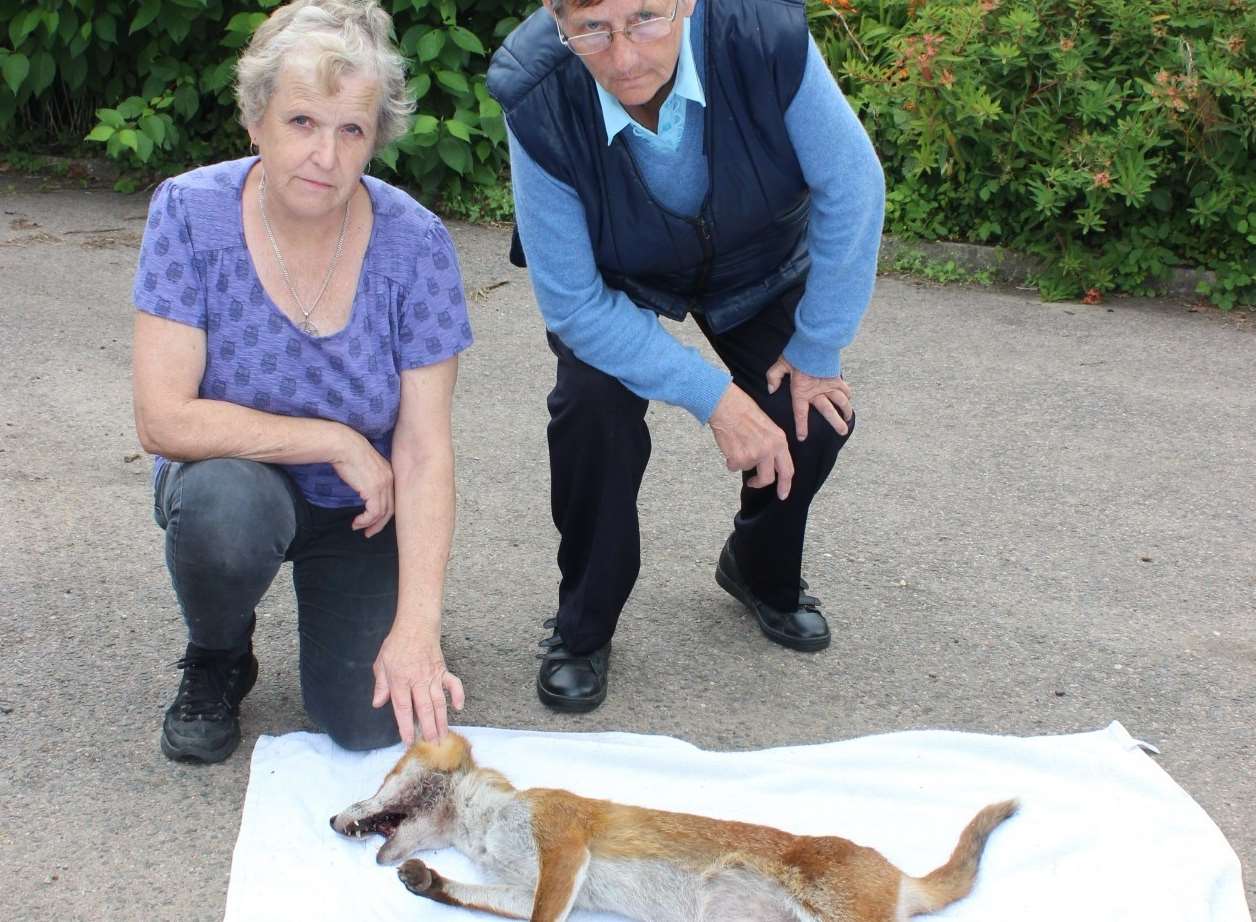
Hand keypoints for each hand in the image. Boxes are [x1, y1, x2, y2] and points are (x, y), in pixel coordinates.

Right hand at [331, 430, 394, 536]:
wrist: (343, 445)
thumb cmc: (349, 454)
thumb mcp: (365, 468)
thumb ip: (370, 480)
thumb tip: (365, 493)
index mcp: (389, 473)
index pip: (392, 499)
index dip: (384, 513)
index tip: (373, 521)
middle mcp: (390, 479)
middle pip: (390, 509)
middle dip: (379, 523)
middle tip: (369, 532)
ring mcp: (383, 485)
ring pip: (382, 513)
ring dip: (369, 523)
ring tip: (358, 527)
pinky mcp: (373, 489)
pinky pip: (374, 512)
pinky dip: (365, 520)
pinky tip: (357, 522)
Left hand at [371, 623, 464, 744]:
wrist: (416, 625)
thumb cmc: (397, 644)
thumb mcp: (381, 663)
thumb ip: (381, 685)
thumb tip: (378, 703)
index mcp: (400, 680)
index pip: (403, 708)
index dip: (405, 726)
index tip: (408, 741)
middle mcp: (418, 680)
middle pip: (424, 709)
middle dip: (428, 728)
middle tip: (432, 745)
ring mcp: (433, 676)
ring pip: (439, 702)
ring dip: (441, 720)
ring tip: (443, 736)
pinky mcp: (443, 670)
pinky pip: (453, 684)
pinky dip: (457, 695)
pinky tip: (458, 707)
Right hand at [709, 383, 793, 500]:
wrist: (727, 405)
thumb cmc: (744, 411)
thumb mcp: (768, 427)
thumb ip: (772, 445)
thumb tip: (769, 463)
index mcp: (779, 441)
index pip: (787, 469)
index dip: (785, 485)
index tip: (782, 494)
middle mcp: (769, 450)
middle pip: (768, 478)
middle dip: (759, 483)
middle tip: (753, 483)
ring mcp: (754, 455)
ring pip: (747, 469)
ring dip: (741, 462)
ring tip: (737, 444)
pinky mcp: (738, 458)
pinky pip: (734, 466)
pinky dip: (730, 460)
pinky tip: (730, 445)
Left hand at [765, 357, 852, 440]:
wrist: (815, 341)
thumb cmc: (797, 353)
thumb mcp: (780, 364)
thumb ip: (773, 377)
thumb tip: (770, 390)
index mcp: (801, 391)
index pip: (801, 413)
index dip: (802, 426)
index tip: (803, 438)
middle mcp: (817, 391)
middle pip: (828, 411)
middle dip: (835, 423)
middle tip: (842, 432)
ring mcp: (828, 385)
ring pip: (841, 401)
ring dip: (846, 410)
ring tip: (849, 419)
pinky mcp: (836, 378)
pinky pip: (845, 389)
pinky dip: (848, 395)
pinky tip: (849, 400)